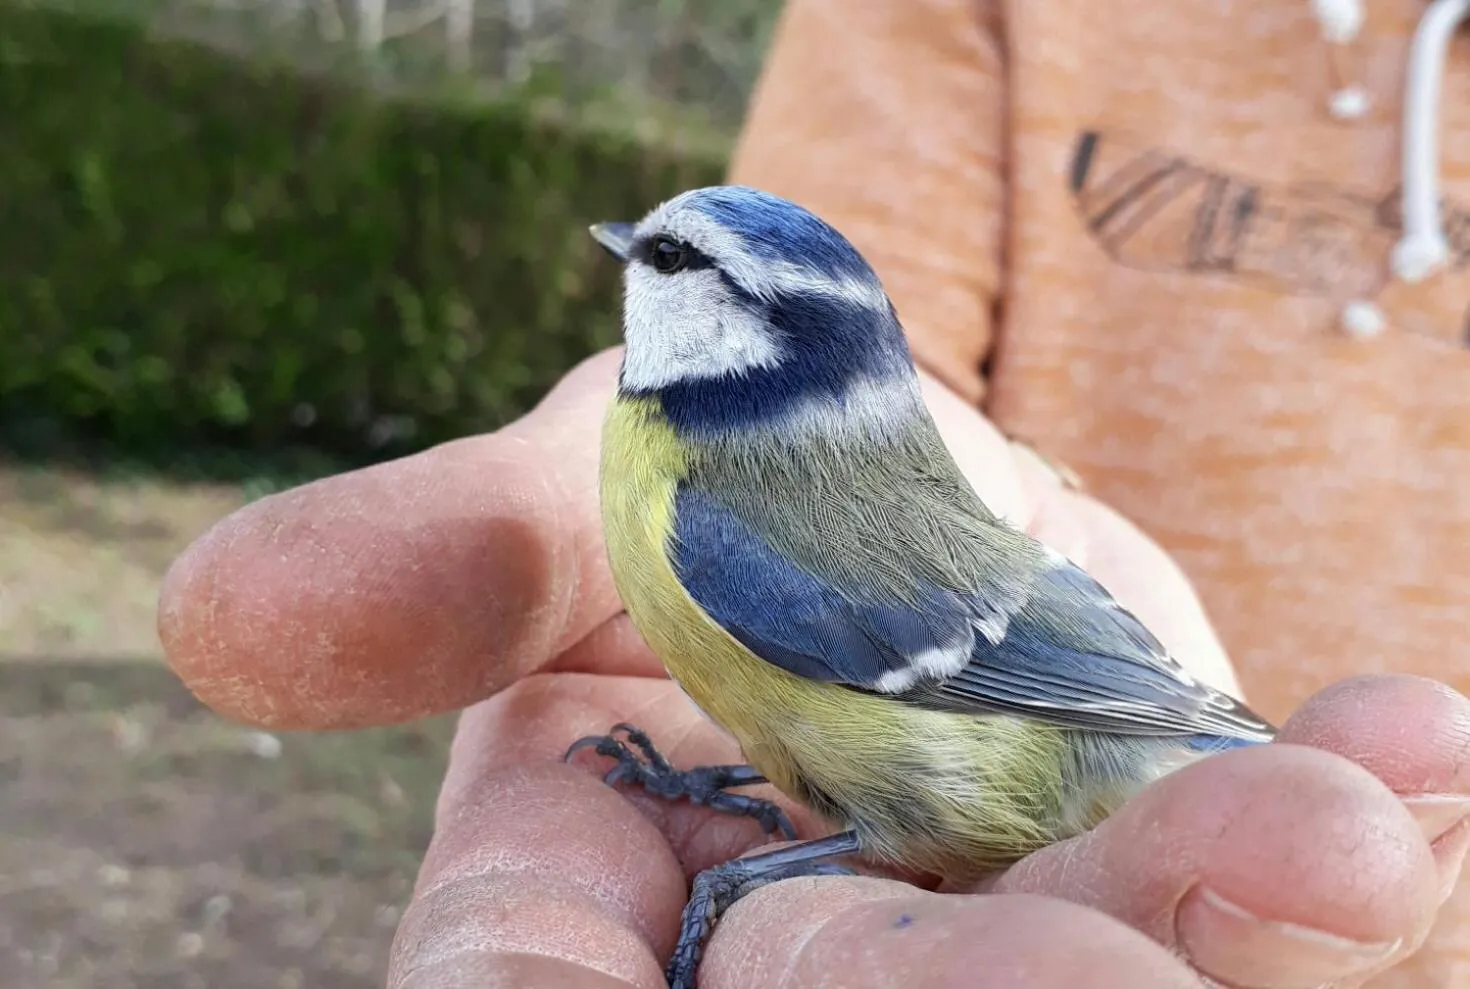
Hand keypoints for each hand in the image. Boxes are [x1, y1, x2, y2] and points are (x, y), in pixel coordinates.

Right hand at [159, 349, 1468, 987]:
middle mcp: (791, 954)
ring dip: (1209, 930)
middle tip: (1140, 951)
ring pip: (1079, 978)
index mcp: (596, 900)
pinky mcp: (1149, 883)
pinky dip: (1334, 843)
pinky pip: (1247, 897)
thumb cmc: (708, 485)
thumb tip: (218, 618)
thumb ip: (444, 558)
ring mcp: (984, 932)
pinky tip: (1412, 765)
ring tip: (1336, 845)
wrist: (901, 480)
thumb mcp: (578, 482)